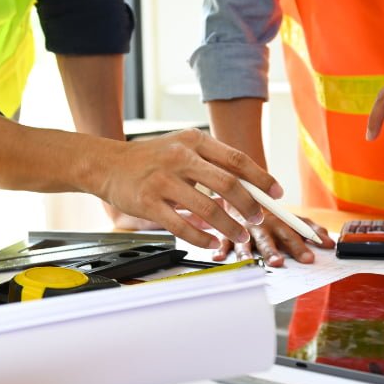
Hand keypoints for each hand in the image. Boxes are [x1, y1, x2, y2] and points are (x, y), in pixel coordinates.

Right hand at [95, 129, 282, 249]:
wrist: (107, 164)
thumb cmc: (149, 158)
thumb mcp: (182, 148)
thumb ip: (211, 165)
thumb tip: (247, 189)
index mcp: (193, 141)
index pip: (237, 159)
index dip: (261, 178)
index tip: (276, 193)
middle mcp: (180, 157)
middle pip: (228, 184)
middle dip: (249, 207)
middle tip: (257, 220)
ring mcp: (163, 180)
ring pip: (208, 209)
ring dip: (229, 227)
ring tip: (240, 236)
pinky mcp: (148, 203)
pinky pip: (182, 226)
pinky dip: (201, 238)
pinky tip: (211, 242)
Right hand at [213, 211, 333, 266]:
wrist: (242, 193)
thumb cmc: (270, 213)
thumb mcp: (291, 218)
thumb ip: (310, 229)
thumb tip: (329, 243)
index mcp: (278, 223)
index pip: (292, 235)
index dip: (300, 246)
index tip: (309, 258)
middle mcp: (261, 227)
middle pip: (268, 240)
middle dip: (273, 251)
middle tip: (279, 262)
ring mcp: (244, 230)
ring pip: (245, 242)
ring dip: (246, 252)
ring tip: (248, 262)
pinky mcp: (227, 233)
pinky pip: (223, 241)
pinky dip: (220, 249)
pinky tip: (218, 257)